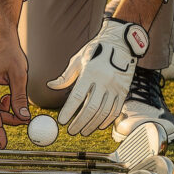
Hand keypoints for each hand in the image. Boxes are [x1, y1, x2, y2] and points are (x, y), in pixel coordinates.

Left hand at [47, 18, 148, 135]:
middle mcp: (104, 80)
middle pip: (91, 108)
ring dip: (92, 124)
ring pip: (103, 112)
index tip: (61, 121)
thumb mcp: (79, 59)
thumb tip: (50, 85)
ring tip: (83, 131)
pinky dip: (106, 121)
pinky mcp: (124, 90)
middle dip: (79, 122)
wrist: (121, 42)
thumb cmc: (96, 50)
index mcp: (90, 72)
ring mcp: (115, 86)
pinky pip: (115, 110)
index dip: (68, 111)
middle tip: (71, 131)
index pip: (77, 96)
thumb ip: (66, 76)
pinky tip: (98, 126)